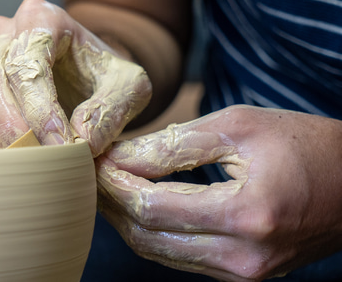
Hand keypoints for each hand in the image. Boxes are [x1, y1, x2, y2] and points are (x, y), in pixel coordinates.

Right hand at [0, 0, 150, 153]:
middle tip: (22, 154)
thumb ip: (112, 109)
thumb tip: (82, 140)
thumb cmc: (101, 78)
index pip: (32, 62)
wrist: (81, 71)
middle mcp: (6, 26)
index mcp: (46, 21)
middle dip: (3, 114)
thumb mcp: (128, 87)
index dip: (42, 108)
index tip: (61, 148)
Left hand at [95, 105, 341, 280]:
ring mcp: (243, 274)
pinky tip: (139, 205)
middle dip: (111, 203)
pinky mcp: (242, 276)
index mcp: (247, 215)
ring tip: (107, 186)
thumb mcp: (238, 127)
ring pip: (158, 252)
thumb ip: (176, 144)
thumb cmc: (303, 144)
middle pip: (148, 236)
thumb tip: (121, 157)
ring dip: (127, 220)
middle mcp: (243, 257)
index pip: (152, 206)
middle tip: (91, 172)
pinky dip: (152, 232)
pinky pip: (180, 258)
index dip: (114, 182)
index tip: (92, 159)